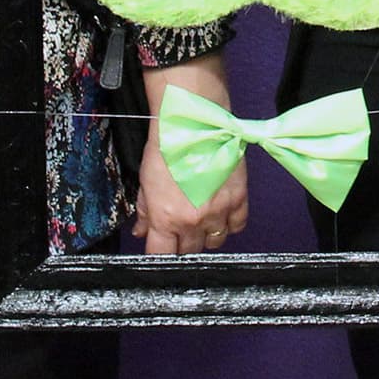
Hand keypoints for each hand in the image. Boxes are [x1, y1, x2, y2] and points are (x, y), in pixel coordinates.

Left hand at [135, 58, 248, 253]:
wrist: (195, 122)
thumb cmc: (167, 145)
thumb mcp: (146, 180)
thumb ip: (144, 210)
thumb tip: (140, 230)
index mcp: (166, 218)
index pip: (162, 256)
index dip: (161, 253)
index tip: (162, 246)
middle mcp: (193, 221)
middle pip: (189, 252)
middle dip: (183, 244)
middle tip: (181, 229)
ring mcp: (218, 211)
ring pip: (214, 242)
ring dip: (207, 235)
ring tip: (202, 219)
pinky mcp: (238, 198)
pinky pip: (237, 225)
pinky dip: (229, 223)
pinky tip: (222, 212)